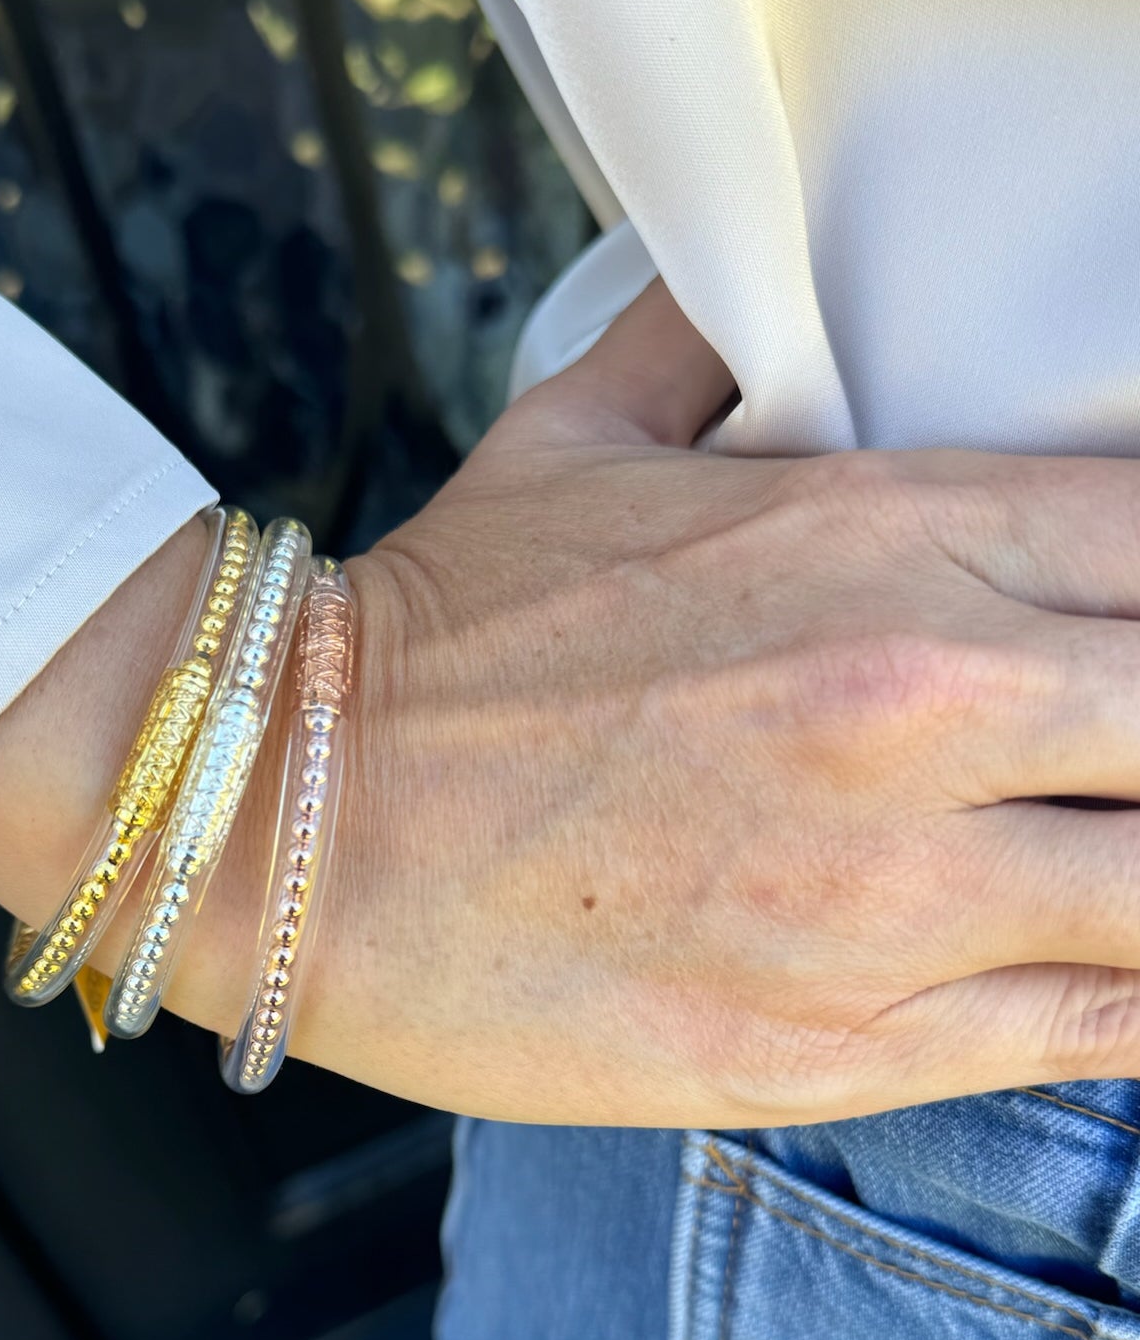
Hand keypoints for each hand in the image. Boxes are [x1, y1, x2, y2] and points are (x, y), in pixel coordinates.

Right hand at [173, 280, 1139, 1124]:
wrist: (284, 821)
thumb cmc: (432, 638)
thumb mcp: (577, 432)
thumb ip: (714, 344)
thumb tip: (774, 294)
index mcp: (877, 535)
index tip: (1123, 638)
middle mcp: (917, 704)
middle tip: (1108, 760)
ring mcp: (889, 892)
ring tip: (1097, 860)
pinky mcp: (841, 1045)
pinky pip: (1096, 1029)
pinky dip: (1134, 1001)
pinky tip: (1109, 969)